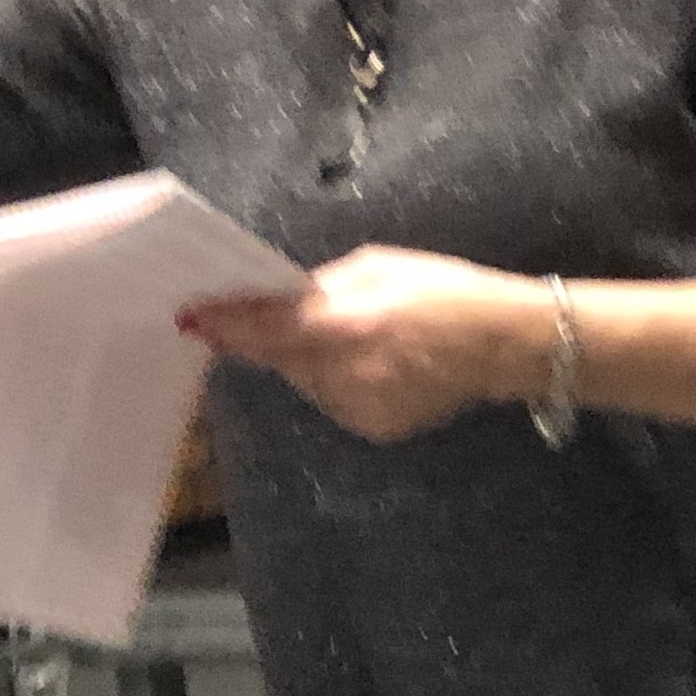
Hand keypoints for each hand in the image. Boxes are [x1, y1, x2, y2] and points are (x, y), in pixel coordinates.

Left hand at [178, 246, 546, 442]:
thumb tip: (278, 299)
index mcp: (347, 327)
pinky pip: (332, 397)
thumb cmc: (445, 291)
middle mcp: (345, 376)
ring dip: (308, 358)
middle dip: (274, 337)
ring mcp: (357, 408)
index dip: (226, 325)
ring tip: (352, 335)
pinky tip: (373, 362)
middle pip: (280, 358)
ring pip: (304, 380)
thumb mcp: (378, 268)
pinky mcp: (371, 427)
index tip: (191, 318)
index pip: (267, 330)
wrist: (505, 346)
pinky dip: (336, 379)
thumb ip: (321, 288)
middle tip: (292, 314)